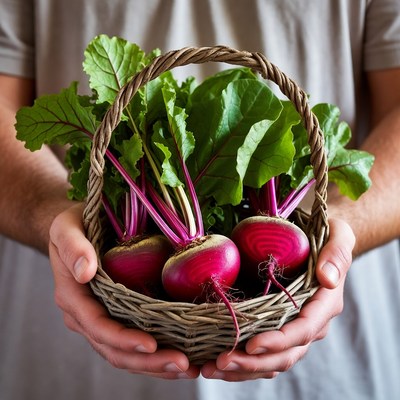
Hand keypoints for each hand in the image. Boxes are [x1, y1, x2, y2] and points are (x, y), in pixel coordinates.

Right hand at [48, 203, 199, 378]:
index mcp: (73, 296)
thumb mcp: (66, 227)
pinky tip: (181, 357)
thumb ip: (72, 246)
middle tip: (183, 364)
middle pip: (114, 349)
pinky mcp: (117, 316)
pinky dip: (155, 355)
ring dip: (156, 365)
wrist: (78, 229)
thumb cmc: (74, 224)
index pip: (97, 325)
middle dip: (148, 361)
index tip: (152, 344)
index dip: (123, 339)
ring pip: (125, 353)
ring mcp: (101, 318)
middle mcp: (85, 315)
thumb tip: (84, 272)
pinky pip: (133, 343)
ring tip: (189, 368)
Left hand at [201, 218, 354, 380]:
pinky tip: (217, 363)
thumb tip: (327, 278)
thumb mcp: (337, 234)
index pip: (303, 329)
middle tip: (220, 363)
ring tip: (211, 368)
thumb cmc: (326, 234)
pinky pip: (264, 352)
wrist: (318, 239)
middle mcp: (312, 322)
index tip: (250, 345)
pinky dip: (243, 361)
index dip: (278, 341)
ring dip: (243, 368)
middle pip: (285, 354)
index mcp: (324, 303)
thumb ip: (336, 254)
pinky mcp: (278, 326)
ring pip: (272, 360)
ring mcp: (294, 327)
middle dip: (253, 363)